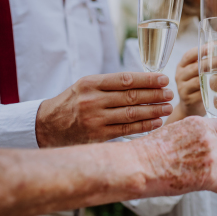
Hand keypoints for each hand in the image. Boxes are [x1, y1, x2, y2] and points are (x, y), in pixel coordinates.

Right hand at [36, 72, 173, 146]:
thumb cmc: (72, 102)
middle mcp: (92, 100)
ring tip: (167, 108)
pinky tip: (157, 122)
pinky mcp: (98, 136)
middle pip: (131, 96)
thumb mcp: (85, 86)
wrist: (47, 126)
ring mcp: (95, 119)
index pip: (125, 79)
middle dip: (154, 95)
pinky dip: (144, 126)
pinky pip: (127, 130)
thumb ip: (110, 84)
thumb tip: (144, 82)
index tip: (163, 79)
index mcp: (90, 83)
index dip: (147, 79)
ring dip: (153, 111)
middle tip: (169, 94)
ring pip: (131, 114)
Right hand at [133, 116, 216, 198]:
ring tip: (212, 175)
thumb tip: (203, 140)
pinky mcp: (210, 180)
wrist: (139, 165)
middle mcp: (210, 139)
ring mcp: (212, 159)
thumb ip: (194, 133)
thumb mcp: (175, 129)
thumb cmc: (150, 150)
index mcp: (201, 124)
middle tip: (207, 163)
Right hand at [171, 47, 205, 119]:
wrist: (190, 107)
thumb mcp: (199, 72)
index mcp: (182, 65)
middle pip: (196, 67)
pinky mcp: (188, 100)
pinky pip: (201, 93)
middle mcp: (180, 75)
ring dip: (213, 76)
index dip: (201, 50)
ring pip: (198, 80)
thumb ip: (209, 63)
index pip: (189, 55)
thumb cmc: (197, 85)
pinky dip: (212, 89)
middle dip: (212, 62)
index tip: (212, 45)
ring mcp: (182, 88)